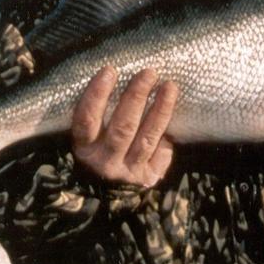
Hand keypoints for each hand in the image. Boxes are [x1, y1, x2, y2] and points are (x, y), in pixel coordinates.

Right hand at [71, 66, 177, 186]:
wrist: (107, 193)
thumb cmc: (99, 148)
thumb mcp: (90, 135)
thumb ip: (99, 112)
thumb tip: (115, 74)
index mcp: (85, 147)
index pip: (87, 119)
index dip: (97, 95)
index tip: (109, 70)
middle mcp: (104, 162)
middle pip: (122, 127)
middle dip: (136, 97)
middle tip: (149, 72)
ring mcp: (128, 172)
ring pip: (146, 138)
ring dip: (160, 110)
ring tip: (169, 86)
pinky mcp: (148, 179)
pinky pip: (161, 154)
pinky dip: (168, 136)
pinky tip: (178, 116)